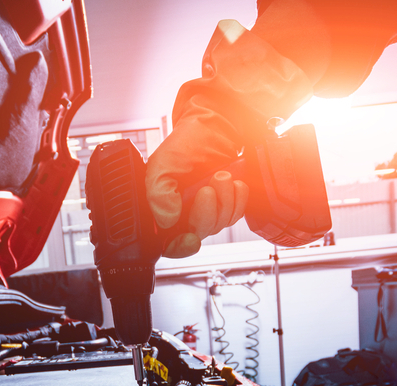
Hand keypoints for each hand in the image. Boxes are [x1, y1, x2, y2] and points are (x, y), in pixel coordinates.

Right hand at [146, 133, 248, 257]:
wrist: (212, 126)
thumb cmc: (184, 144)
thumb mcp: (161, 164)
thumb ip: (158, 194)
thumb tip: (168, 221)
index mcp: (162, 209)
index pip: (168, 243)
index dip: (180, 248)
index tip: (191, 239)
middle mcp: (184, 214)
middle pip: (198, 233)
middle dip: (206, 212)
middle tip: (208, 188)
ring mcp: (206, 210)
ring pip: (219, 224)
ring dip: (224, 200)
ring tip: (221, 175)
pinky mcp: (226, 204)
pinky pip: (236, 214)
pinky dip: (238, 199)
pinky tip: (233, 182)